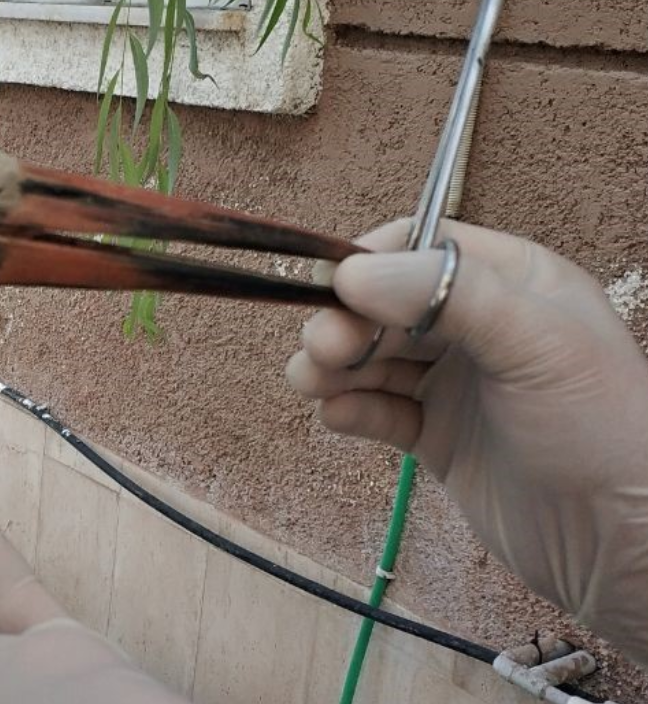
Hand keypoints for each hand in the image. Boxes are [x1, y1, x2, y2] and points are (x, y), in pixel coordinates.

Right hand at [286, 218, 647, 665]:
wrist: (619, 543)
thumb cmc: (598, 427)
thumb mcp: (536, 342)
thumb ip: (451, 296)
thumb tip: (354, 273)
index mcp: (512, 282)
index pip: (423, 247)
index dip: (373, 263)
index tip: (335, 289)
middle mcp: (478, 325)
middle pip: (386, 304)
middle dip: (346, 322)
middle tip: (320, 350)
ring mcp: (455, 382)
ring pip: (373, 357)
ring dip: (335, 366)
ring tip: (312, 385)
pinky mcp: (436, 436)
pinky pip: (378, 411)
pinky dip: (350, 409)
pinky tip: (337, 417)